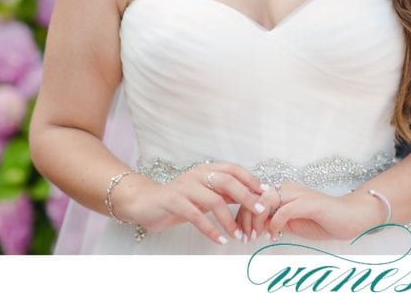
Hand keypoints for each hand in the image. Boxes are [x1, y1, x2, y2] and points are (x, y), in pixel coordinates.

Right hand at [116, 163, 264, 244]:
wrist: (146, 203)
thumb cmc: (179, 199)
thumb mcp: (204, 194)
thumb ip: (224, 193)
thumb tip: (252, 197)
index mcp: (207, 170)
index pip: (233, 169)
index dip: (250, 179)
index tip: (264, 193)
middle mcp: (197, 174)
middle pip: (227, 181)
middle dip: (246, 196)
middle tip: (260, 211)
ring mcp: (185, 187)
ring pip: (213, 201)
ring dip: (229, 220)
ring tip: (239, 235)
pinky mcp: (174, 201)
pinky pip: (196, 216)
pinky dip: (211, 229)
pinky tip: (220, 240)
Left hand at [237, 183, 385, 242]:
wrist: (349, 218)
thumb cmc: (323, 221)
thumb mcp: (293, 224)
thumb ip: (276, 222)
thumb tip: (256, 228)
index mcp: (284, 191)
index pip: (255, 197)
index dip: (244, 214)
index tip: (242, 233)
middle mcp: (289, 188)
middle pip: (256, 196)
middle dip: (245, 217)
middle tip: (245, 237)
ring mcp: (298, 194)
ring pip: (266, 200)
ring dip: (257, 219)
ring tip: (255, 235)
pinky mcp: (308, 202)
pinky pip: (283, 211)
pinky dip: (274, 224)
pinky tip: (274, 235)